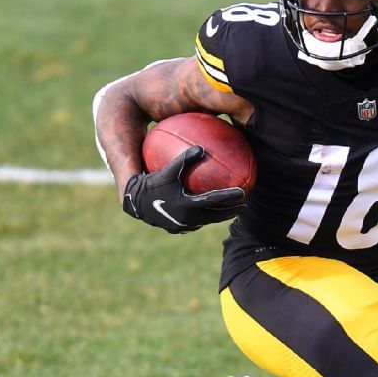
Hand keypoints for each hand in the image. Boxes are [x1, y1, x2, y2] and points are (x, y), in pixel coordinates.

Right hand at [122, 145, 245, 232]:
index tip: (243, 193)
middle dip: (230, 211)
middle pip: (215, 216)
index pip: (214, 201)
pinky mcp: (175, 228)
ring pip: (205, 221)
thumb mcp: (168, 169)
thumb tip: (202, 148)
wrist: (134, 202)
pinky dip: (203, 218)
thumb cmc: (151, 182)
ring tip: (228, 210)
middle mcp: (187, 218)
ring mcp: (182, 225)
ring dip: (218, 216)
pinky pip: (194, 223)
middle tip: (243, 205)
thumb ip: (185, 159)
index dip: (230, 197)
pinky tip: (206, 212)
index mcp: (188, 205)